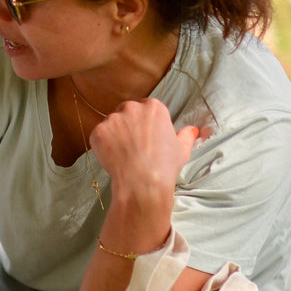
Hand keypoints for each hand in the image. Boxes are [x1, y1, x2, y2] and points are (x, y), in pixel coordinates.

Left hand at [88, 99, 196, 218]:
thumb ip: (186, 136)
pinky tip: (114, 157)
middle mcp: (132, 108)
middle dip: (128, 125)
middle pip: (127, 111)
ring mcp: (113, 119)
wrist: (142, 183)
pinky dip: (103, 145)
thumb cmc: (164, 166)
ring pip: (111, 123)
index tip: (146, 137)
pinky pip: (99, 136)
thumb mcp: (181, 150)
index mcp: (154, 107)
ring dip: (115, 135)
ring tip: (124, 154)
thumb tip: (192, 130)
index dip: (145, 124)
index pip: (146, 108)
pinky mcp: (98, 131)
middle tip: (134, 145)